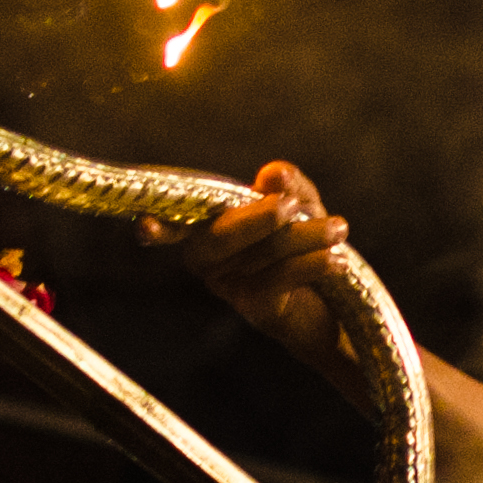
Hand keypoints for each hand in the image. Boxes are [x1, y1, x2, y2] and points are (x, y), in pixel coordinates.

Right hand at [144, 159, 354, 375]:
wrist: (333, 305)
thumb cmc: (304, 244)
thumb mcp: (302, 206)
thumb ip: (289, 185)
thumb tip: (271, 174)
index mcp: (209, 222)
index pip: (179, 215)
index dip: (161, 221)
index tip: (144, 226)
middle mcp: (208, 256)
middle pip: (219, 235)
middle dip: (257, 218)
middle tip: (293, 206)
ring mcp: (227, 285)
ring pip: (260, 253)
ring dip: (303, 237)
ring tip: (339, 229)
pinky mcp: (253, 307)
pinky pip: (277, 280)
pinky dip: (310, 265)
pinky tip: (336, 259)